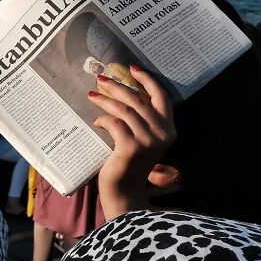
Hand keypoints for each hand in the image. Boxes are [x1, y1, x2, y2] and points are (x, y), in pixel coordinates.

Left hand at [88, 66, 175, 220]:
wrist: (124, 192)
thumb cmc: (130, 163)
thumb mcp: (143, 139)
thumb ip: (141, 119)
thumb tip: (122, 90)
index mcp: (168, 129)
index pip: (162, 96)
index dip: (147, 80)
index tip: (132, 68)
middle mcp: (162, 133)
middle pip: (138, 99)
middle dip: (118, 86)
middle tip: (101, 79)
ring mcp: (148, 140)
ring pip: (124, 109)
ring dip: (105, 100)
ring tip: (91, 96)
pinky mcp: (131, 147)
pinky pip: (114, 123)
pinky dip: (103, 119)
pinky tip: (96, 122)